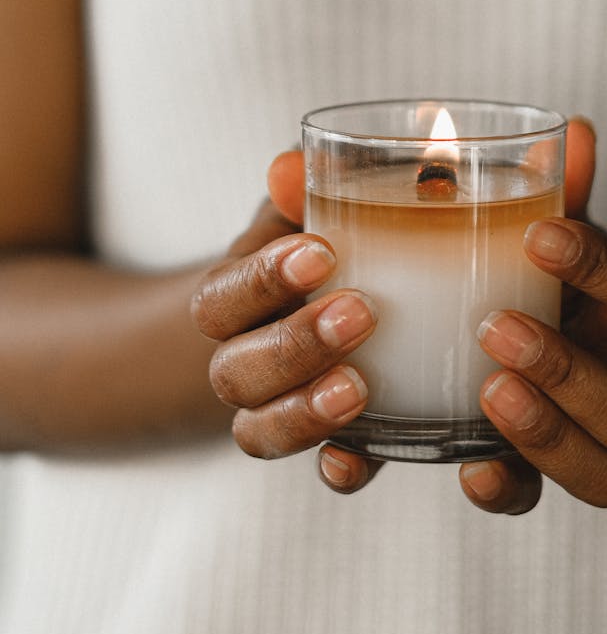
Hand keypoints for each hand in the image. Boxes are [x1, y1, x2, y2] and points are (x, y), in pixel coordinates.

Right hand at [191, 186, 378, 488]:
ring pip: (258, 432)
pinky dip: (340, 468)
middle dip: (292, 346)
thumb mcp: (307, 212)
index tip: (321, 252)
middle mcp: (241, 361)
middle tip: (360, 313)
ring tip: (360, 387)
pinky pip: (322, 469)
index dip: (261, 281)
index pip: (219, 299)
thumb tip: (290, 165)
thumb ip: (300, 190)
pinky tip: (360, 458)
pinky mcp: (331, 441)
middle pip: (234, 372)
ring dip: (304, 412)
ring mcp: (279, 409)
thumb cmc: (319, 246)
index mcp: (233, 299)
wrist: (317, 309)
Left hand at [459, 120, 606, 514]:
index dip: (605, 268)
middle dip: (566, 371)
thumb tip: (573, 131)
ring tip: (486, 389)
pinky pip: (536, 499)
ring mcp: (593, 441)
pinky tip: (465, 469)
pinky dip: (503, 488)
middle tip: (496, 327)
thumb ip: (562, 188)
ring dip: (545, 435)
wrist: (586, 356)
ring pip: (604, 472)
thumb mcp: (562, 229)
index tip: (541, 233)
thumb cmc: (559, 279)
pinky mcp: (542, 473)